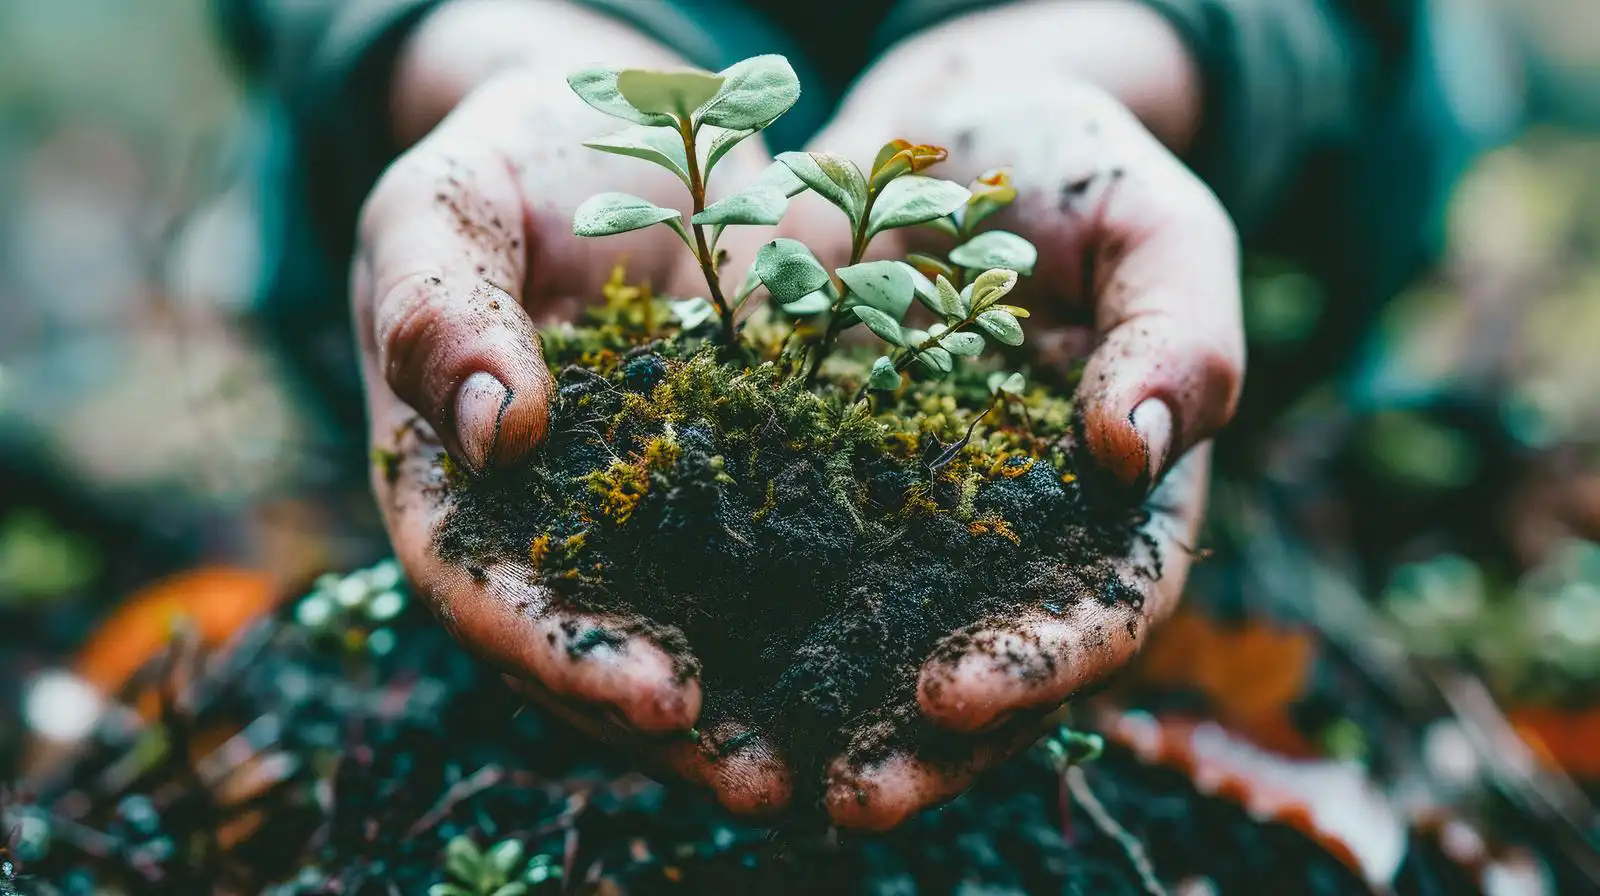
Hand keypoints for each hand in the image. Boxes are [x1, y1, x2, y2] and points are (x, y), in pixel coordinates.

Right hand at [354, 0, 791, 814]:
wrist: (630, 122)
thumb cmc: (513, 156)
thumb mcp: (449, 200)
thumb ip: (438, 303)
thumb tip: (489, 428)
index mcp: (454, 477)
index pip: (486, 589)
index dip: (564, 654)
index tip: (660, 696)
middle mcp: (553, 521)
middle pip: (596, 647)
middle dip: (680, 727)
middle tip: (774, 783)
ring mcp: (654, 511)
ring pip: (695, 629)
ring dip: (762, 709)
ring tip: (847, 774)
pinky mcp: (749, 476)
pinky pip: (787, 557)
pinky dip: (835, 614)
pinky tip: (911, 660)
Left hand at [781, 0, 1245, 828]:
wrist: (952, 126)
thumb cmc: (1077, 167)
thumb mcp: (1153, 223)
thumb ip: (1177, 333)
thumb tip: (1139, 447)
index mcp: (1115, 506)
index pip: (1099, 611)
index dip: (1040, 663)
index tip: (959, 689)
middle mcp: (1010, 540)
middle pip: (985, 670)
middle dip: (924, 746)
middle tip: (849, 797)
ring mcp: (908, 520)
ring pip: (872, 648)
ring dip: (819, 721)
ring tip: (753, 777)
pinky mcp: (812, 478)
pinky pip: (773, 564)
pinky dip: (733, 622)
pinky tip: (674, 663)